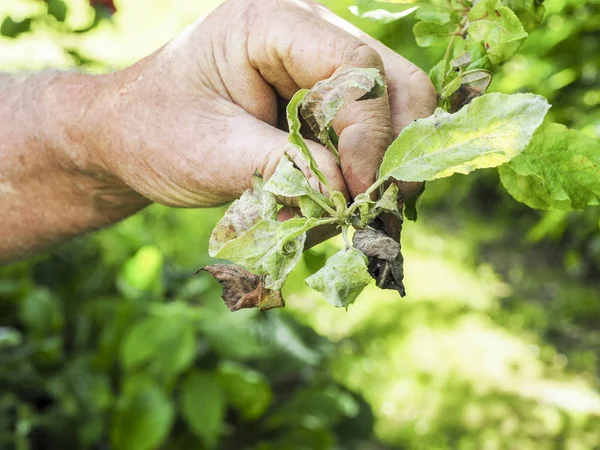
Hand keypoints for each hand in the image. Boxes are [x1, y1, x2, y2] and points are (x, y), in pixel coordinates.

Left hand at [88, 0, 436, 208]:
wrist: (132, 140)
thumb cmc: (156, 134)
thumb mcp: (213, 152)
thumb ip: (284, 167)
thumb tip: (347, 194)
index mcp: (272, 22)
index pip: (356, 66)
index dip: (370, 133)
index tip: (358, 193)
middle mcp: (308, 36)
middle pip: (394, 83)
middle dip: (391, 151)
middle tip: (376, 211)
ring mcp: (319, 70)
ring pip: (390, 113)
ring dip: (378, 169)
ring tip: (348, 216)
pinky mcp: (321, 104)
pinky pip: (364, 138)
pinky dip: (359, 176)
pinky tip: (333, 207)